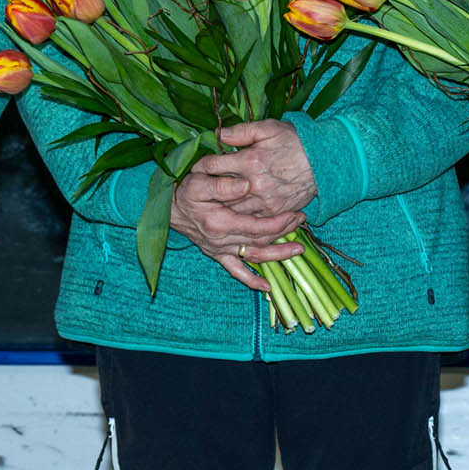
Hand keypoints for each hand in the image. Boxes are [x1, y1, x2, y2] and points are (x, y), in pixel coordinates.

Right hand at [169, 171, 304, 290]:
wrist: (167, 208)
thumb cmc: (184, 192)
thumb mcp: (199, 181)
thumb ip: (223, 185)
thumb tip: (246, 185)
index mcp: (220, 223)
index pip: (257, 226)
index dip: (279, 222)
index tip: (295, 213)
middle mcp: (221, 241)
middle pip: (260, 241)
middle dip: (284, 233)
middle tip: (302, 222)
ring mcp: (219, 250)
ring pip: (254, 256)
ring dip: (277, 255)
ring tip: (298, 251)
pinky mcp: (216, 254)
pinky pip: (235, 271)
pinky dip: (251, 280)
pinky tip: (267, 287)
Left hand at [190, 119, 315, 218]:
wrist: (324, 163)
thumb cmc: (296, 141)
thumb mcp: (269, 128)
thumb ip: (242, 131)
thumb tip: (219, 134)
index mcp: (250, 161)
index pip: (213, 166)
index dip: (200, 166)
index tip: (195, 167)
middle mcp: (254, 184)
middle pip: (219, 193)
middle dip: (206, 191)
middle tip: (194, 190)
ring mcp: (264, 202)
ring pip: (232, 211)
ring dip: (219, 209)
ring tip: (208, 206)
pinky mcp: (274, 213)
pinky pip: (251, 222)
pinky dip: (239, 220)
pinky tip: (231, 218)